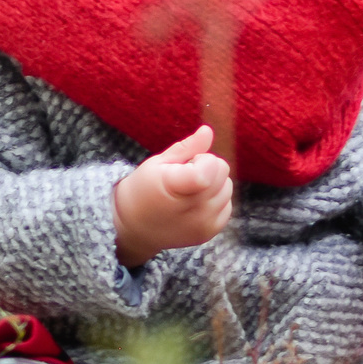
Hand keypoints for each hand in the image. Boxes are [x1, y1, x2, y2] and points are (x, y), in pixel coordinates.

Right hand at [113, 125, 233, 268]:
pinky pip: (227, 206)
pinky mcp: (209, 232)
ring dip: (213, 184)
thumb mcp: (159, 162)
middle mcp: (193, 209)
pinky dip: (215, 200)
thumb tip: (208, 131)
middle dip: (207, 167)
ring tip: (190, 190)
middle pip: (222, 173)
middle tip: (185, 176)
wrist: (135, 226)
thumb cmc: (144, 189)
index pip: (211, 166)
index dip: (202, 159)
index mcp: (176, 187)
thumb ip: (187, 147)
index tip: (187, 163)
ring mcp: (203, 223)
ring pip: (227, 188)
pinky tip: (196, 202)